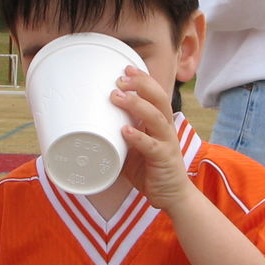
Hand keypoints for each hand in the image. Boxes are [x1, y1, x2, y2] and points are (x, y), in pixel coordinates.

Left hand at [112, 67, 192, 212]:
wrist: (173, 196)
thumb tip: (91, 126)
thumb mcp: (134, 148)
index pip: (155, 94)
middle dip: (141, 85)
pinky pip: (152, 146)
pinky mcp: (164, 160)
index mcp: (160, 123)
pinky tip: (126, 131)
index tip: (126, 68)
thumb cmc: (151, 170)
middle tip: (120, 78)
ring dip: (137, 105)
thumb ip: (120, 135)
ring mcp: (167, 143)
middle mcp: (166, 129)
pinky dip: (138, 137)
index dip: (143, 80)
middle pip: (159, 99)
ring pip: (156, 118)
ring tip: (118, 97)